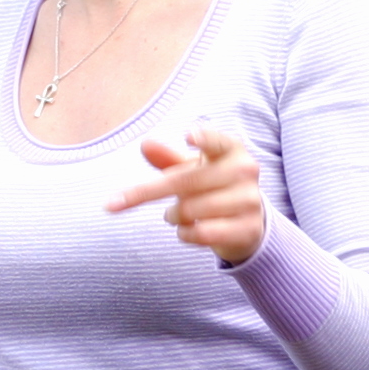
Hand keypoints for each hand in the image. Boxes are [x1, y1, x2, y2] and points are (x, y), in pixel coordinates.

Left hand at [105, 123, 264, 265]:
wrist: (248, 222)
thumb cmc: (211, 186)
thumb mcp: (191, 169)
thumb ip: (168, 159)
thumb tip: (145, 144)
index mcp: (231, 149)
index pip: (216, 141)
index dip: (203, 138)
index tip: (188, 135)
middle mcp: (245, 171)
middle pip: (184, 181)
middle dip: (147, 193)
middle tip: (119, 202)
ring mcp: (249, 201)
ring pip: (191, 210)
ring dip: (172, 216)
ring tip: (173, 215)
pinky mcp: (248, 229)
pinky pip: (202, 233)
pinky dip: (184, 234)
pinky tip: (185, 231)